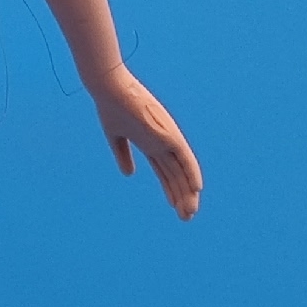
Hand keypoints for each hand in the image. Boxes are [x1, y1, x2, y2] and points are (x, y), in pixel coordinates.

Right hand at [86, 62, 202, 219]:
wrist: (110, 89)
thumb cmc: (110, 107)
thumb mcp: (115, 136)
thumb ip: (122, 155)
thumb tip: (129, 174)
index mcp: (150, 144)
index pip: (165, 173)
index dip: (170, 191)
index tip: (175, 207)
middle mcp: (162, 143)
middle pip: (175, 176)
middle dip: (181, 197)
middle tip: (187, 217)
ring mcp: (166, 139)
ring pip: (181, 171)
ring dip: (187, 193)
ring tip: (190, 213)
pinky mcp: (168, 133)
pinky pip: (184, 157)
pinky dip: (191, 172)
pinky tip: (197, 189)